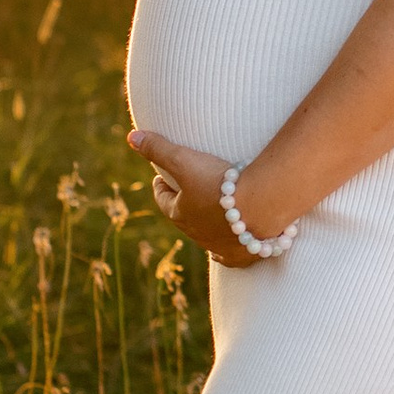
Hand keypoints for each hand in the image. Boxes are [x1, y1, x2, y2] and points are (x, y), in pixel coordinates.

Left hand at [131, 130, 258, 265]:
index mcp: (180, 214)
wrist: (261, 207)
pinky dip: (221, 253)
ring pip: (203, 237)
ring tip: (204, 214)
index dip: (161, 187)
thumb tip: (132, 136)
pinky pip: (226, 257)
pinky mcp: (239, 255)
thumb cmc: (220, 184)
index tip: (160, 178)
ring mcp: (218, 247)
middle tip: (184, 191)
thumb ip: (159, 148)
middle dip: (181, 204)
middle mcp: (196, 234)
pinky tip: (219, 253)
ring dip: (201, 225)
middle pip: (183, 218)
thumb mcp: (184, 160)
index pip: (164, 200)